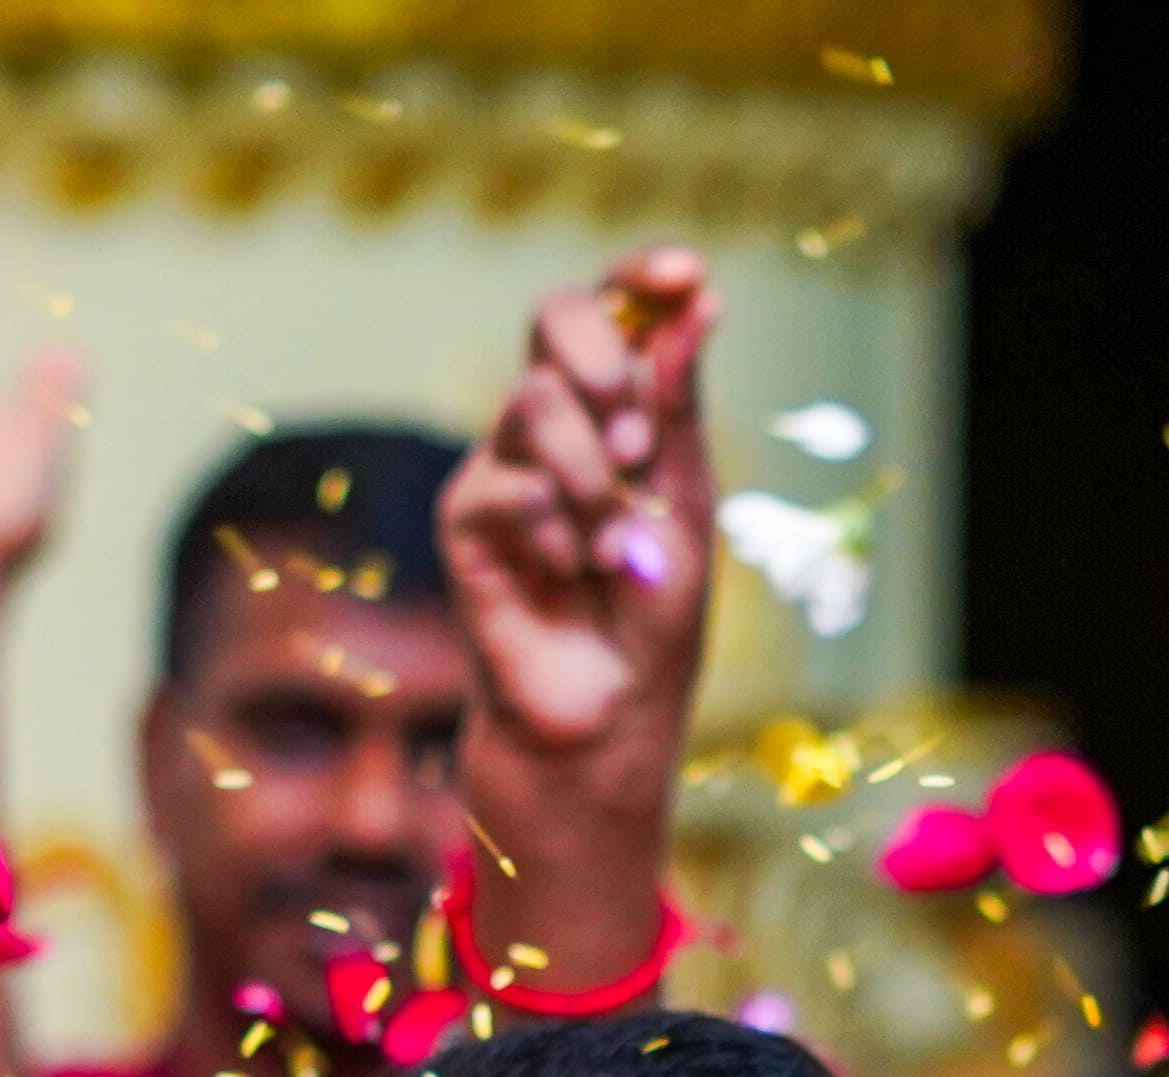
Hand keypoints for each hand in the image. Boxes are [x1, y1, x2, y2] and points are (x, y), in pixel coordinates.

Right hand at [446, 247, 716, 780]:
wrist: (609, 709)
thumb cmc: (652, 612)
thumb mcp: (684, 503)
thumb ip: (679, 407)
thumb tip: (702, 304)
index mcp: (616, 407)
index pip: (615, 307)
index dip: (642, 276)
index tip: (687, 274)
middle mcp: (553, 420)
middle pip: (553, 316)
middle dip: (604, 363)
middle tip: (639, 446)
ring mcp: (503, 462)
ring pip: (533, 403)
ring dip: (592, 478)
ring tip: (615, 548)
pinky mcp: (465, 518)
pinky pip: (504, 486)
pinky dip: (553, 532)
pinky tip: (568, 575)